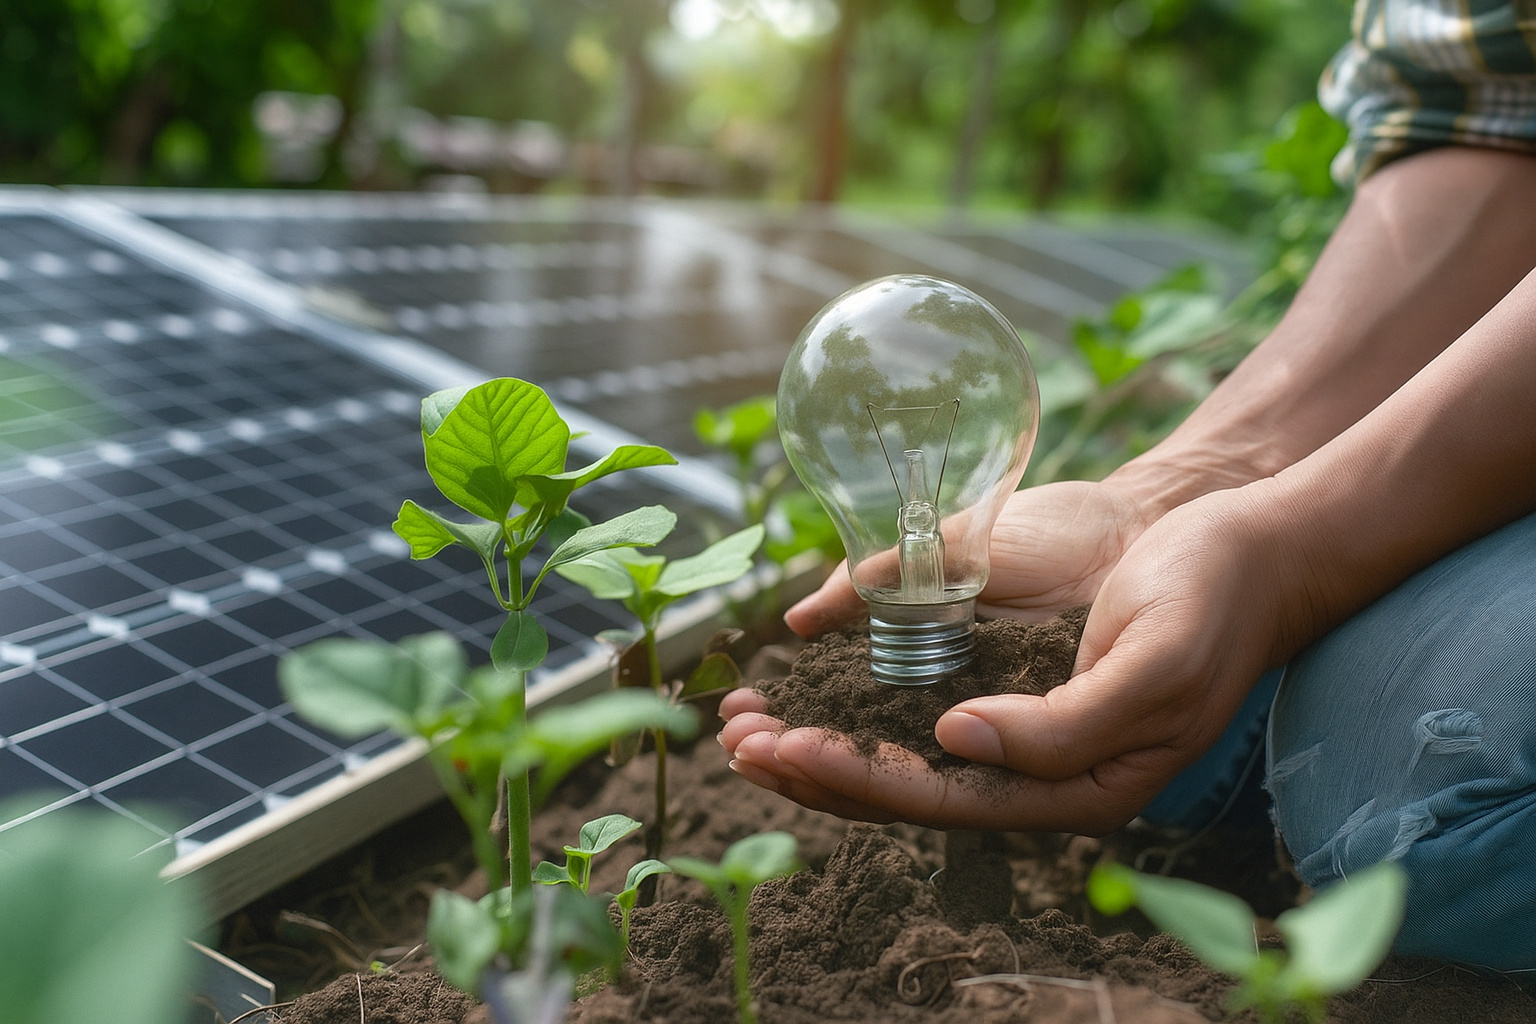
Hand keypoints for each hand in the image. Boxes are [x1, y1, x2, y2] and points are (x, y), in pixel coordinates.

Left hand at [724, 487, 1292, 833]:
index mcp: (1080, 786)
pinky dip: (857, 704)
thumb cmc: (1210, 599)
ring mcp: (1024, 729)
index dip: (858, 780)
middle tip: (734, 744)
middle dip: (817, 772)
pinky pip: (920, 710)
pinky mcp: (1014, 685)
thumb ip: (1061, 726)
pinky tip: (808, 690)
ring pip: (903, 756)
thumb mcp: (1152, 665)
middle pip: (908, 791)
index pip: (945, 800)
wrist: (1248, 545)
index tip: (785, 749)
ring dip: (824, 744)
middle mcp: (1042, 770)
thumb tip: (952, 742)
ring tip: (744, 726)